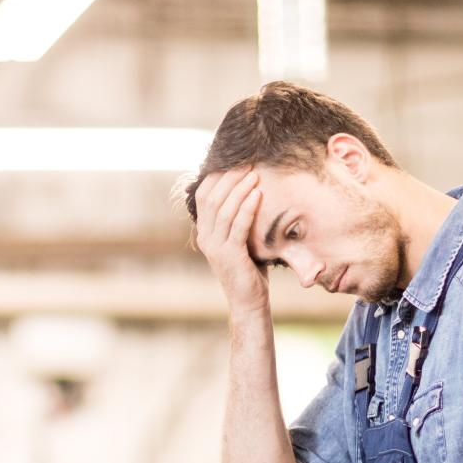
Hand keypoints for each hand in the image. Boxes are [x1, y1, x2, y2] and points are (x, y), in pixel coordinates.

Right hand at [194, 167, 269, 315]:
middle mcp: (205, 238)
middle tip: (248, 163)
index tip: (236, 161)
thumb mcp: (240, 240)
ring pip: (223, 209)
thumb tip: (250, 189)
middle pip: (212, 198)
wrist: (248, 301)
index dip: (217, 176)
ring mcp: (215, 247)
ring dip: (240, 189)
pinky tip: (258, 194)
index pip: (203, 195)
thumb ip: (237, 220)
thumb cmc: (249, 269)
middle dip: (230, 178)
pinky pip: (237, 225)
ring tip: (255, 174)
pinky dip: (248, 207)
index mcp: (204, 232)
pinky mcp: (229, 255)